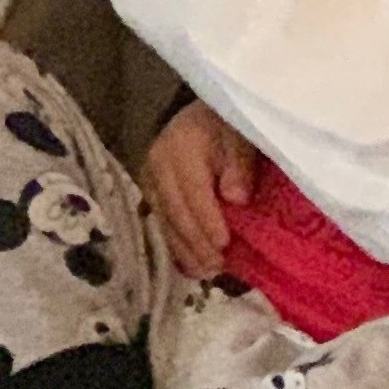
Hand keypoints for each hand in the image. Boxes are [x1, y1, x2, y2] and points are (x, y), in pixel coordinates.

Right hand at [145, 100, 259, 282]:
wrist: (200, 116)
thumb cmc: (226, 126)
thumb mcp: (240, 135)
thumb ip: (240, 164)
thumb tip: (236, 198)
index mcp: (178, 150)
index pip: (192, 193)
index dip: (207, 221)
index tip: (224, 244)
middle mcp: (156, 167)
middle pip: (175, 213)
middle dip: (196, 243)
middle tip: (217, 267)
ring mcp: (148, 182)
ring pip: (164, 223)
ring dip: (185, 251)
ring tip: (207, 272)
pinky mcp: (149, 194)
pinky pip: (160, 224)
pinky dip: (176, 246)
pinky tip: (191, 265)